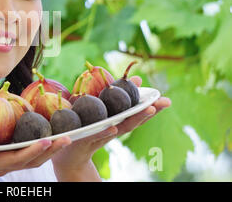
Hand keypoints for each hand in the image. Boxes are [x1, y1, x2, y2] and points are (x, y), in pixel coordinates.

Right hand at [0, 135, 70, 180]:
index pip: (18, 159)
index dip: (33, 150)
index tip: (47, 140)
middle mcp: (4, 165)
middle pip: (32, 160)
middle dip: (50, 150)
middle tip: (68, 138)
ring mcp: (7, 162)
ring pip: (33, 159)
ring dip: (50, 150)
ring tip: (66, 138)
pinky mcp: (7, 157)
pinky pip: (28, 153)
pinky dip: (41, 146)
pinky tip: (50, 136)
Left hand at [51, 76, 170, 179]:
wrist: (67, 154)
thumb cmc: (85, 129)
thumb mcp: (98, 110)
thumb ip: (114, 96)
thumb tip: (135, 79)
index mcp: (116, 121)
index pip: (136, 113)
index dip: (152, 107)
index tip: (167, 100)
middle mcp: (112, 129)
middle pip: (133, 120)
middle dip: (149, 112)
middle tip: (164, 103)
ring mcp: (101, 136)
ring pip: (120, 128)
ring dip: (135, 119)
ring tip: (148, 110)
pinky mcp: (86, 141)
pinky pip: (97, 136)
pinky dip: (106, 132)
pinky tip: (114, 126)